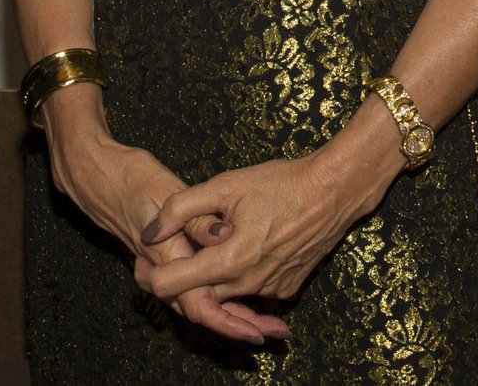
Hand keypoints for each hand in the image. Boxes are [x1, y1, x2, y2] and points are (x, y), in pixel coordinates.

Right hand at [42, 93, 289, 344]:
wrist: (99, 175)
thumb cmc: (131, 179)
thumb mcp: (166, 191)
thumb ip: (194, 218)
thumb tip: (222, 236)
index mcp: (167, 256)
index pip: (199, 305)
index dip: (229, 322)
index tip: (256, 331)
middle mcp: (166, 267)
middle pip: (204, 311)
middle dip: (239, 325)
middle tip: (276, 334)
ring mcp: (167, 264)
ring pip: (202, 301)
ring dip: (235, 313)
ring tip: (270, 324)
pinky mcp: (171, 256)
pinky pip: (197, 286)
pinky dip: (222, 295)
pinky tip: (246, 295)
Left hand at [137, 110, 397, 308]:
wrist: (334, 191)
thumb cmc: (281, 183)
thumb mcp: (225, 185)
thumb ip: (180, 209)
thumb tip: (149, 231)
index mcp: (230, 260)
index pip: (173, 285)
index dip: (151, 275)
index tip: (143, 260)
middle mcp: (250, 284)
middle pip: (198, 294)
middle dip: (180, 278)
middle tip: (169, 253)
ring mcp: (271, 290)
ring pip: (227, 294)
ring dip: (212, 278)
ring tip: (211, 245)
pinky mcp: (287, 289)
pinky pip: (253, 290)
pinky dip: (241, 277)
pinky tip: (244, 248)